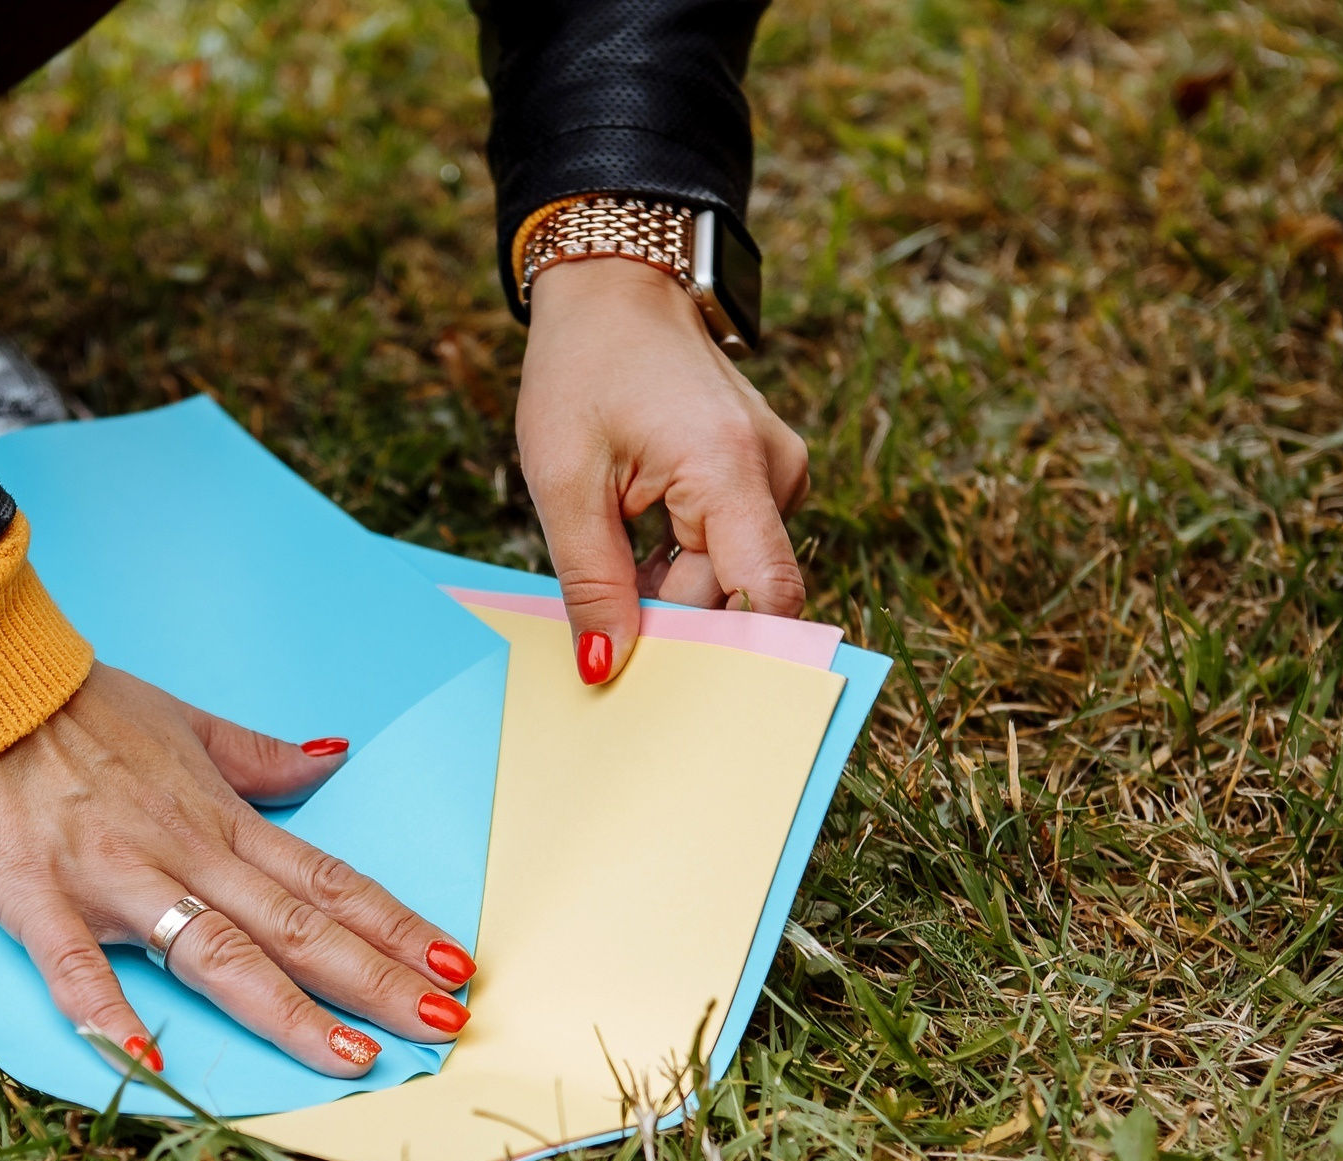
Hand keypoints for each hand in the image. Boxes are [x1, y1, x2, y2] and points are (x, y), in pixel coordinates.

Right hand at [0, 664, 476, 1077]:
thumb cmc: (74, 704)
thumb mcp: (181, 719)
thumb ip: (257, 755)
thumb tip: (332, 756)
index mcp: (219, 820)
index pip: (327, 882)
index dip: (394, 926)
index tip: (455, 965)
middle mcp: (183, 855)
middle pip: (296, 929)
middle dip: (375, 980)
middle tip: (443, 1028)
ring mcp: (115, 882)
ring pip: (216, 954)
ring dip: (286, 1009)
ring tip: (350, 1058)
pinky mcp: (40, 901)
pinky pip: (78, 968)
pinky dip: (111, 1014)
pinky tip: (151, 1061)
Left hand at [517, 256, 810, 681]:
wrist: (615, 289)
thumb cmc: (584, 369)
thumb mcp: (564, 479)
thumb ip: (591, 579)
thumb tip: (605, 665)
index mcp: (730, 468)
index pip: (765, 595)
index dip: (728, 655)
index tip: (673, 688)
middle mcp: (776, 470)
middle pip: (733, 594)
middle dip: (671, 624)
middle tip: (600, 639)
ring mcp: (777, 471)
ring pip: (727, 576)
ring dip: (669, 592)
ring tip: (609, 564)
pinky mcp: (763, 475)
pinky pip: (727, 548)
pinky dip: (679, 566)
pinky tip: (634, 546)